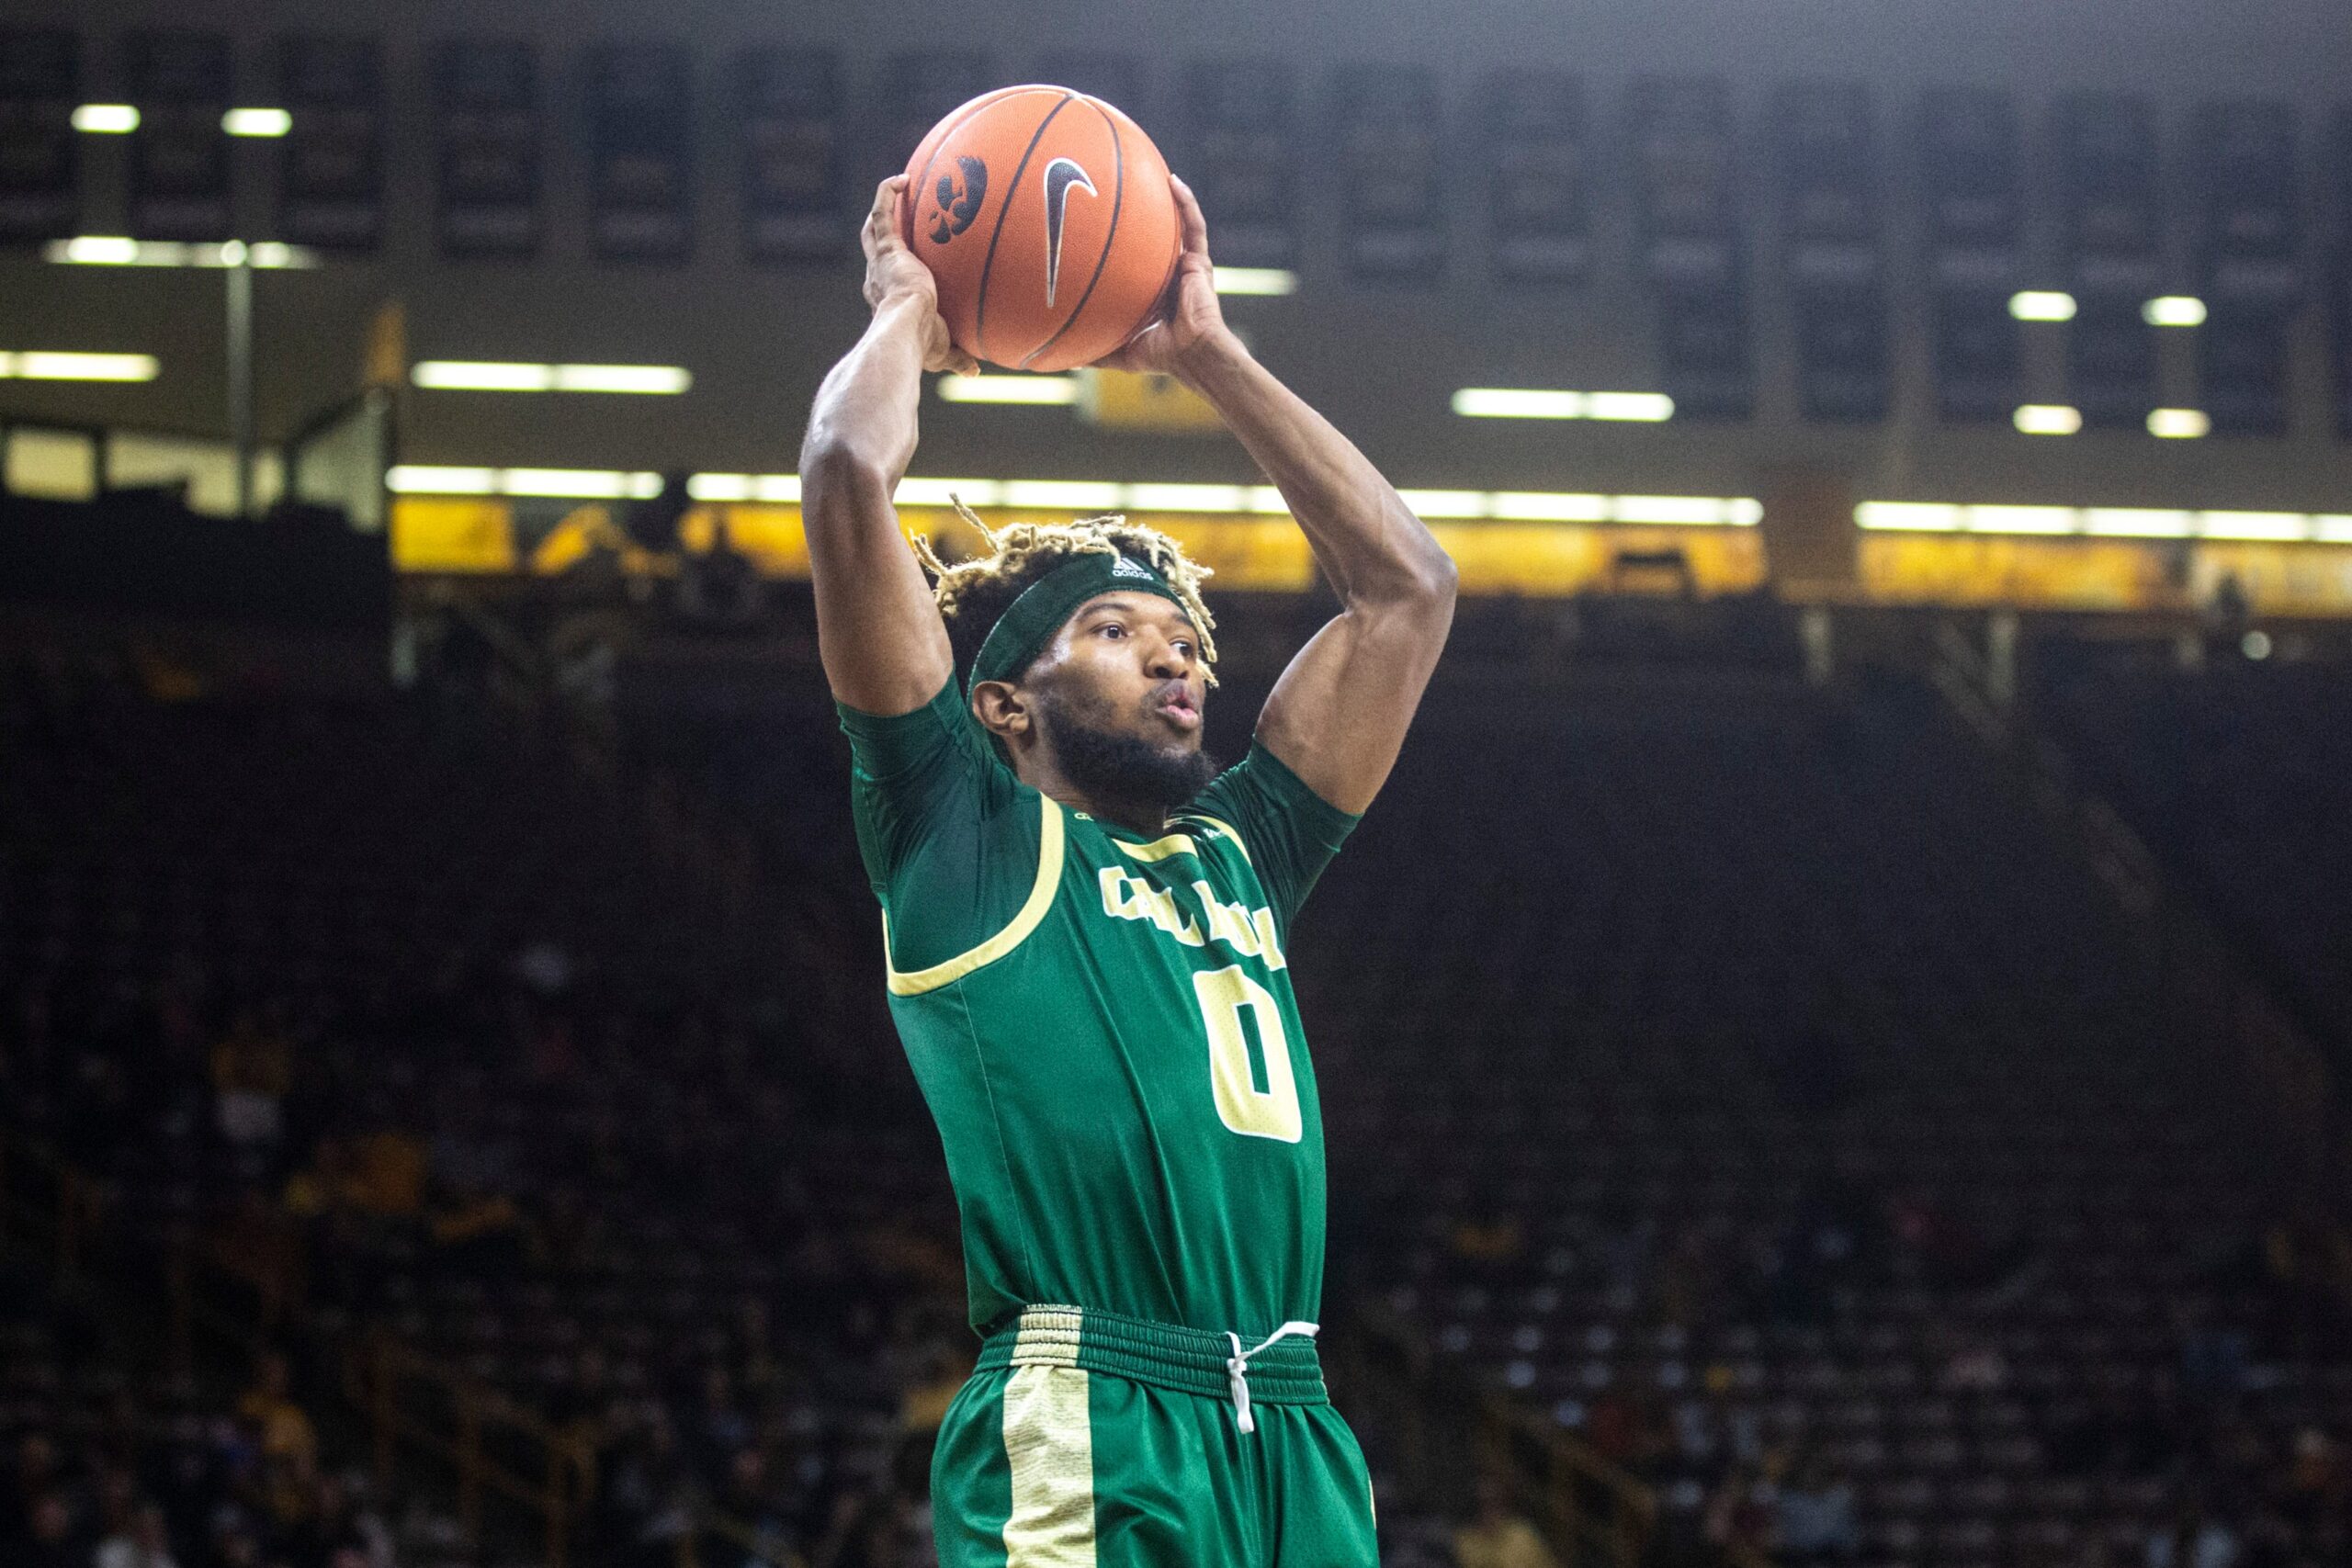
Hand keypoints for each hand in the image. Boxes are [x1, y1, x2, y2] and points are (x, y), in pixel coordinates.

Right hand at [861, 176, 976, 375]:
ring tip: (899, 188)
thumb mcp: (941, 351)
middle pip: (872, 249)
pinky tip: (903, 178)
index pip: (884, 279)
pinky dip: (887, 192)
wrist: (907, 329)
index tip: (905, 263)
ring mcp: (880, 260)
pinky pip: (882, 211)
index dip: (890, 270)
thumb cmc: (920, 344)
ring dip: (882, 207)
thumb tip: (975, 371)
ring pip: (872, 227)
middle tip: (894, 220)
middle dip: (880, 234)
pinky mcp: (887, 247)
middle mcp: (877, 277)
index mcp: (886, 298)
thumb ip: (957, 357)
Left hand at [1090, 175, 1241, 378]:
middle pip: (1156, 237)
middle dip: (1145, 213)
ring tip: (1152, 172)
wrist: (1192, 354)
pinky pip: (1194, 225)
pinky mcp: (1199, 261)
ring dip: (1167, 198)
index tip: (1102, 227)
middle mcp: (1170, 274)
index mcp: (1154, 291)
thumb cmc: (1162, 356)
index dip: (1125, 246)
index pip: (1138, 262)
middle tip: (1121, 190)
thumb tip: (1066, 358)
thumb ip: (1097, 350)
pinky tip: (1173, 181)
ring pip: (1176, 224)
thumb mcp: (1121, 351)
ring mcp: (1186, 266)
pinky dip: (1186, 202)